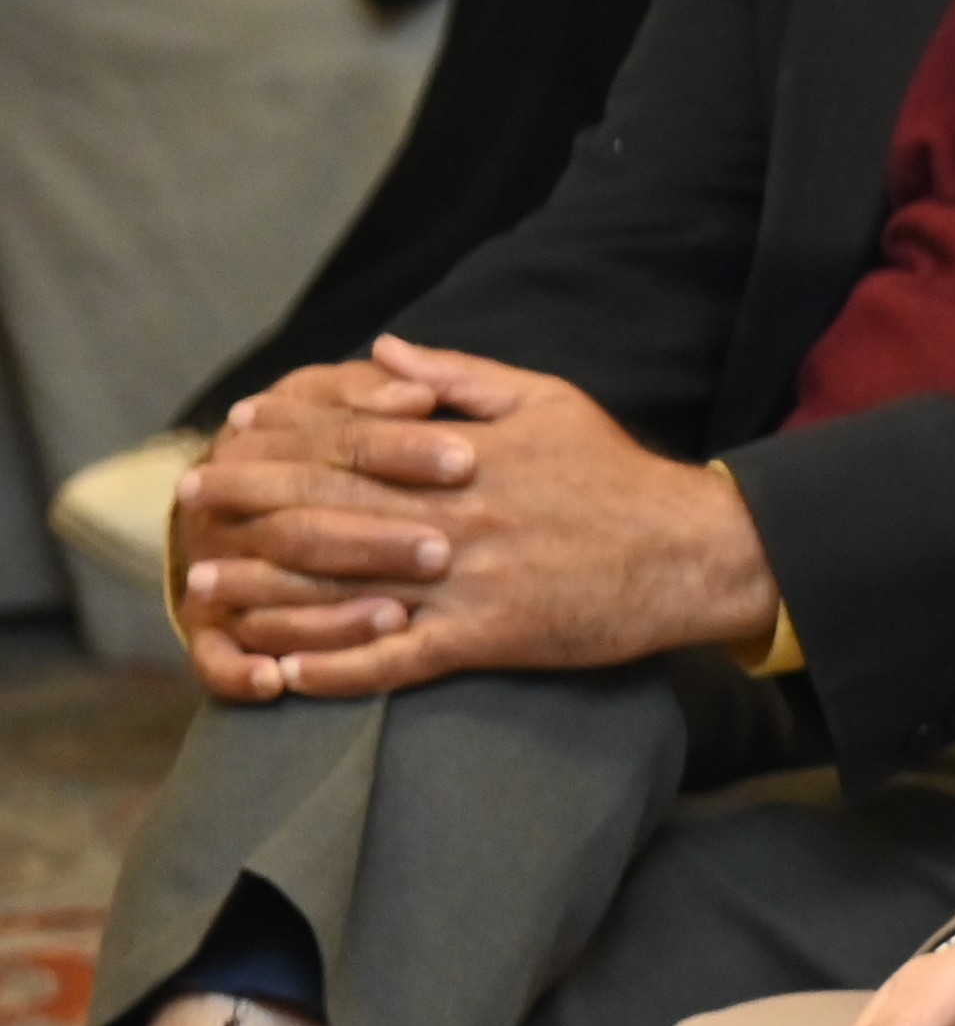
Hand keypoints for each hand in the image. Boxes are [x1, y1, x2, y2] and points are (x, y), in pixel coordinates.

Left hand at [170, 340, 780, 701]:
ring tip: (208, 593)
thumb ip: (459, 377)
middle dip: (248, 506)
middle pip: (325, 512)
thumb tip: (383, 351)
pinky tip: (287, 674)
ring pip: (343, 591)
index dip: (277, 440)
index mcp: (459, 456)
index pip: (344, 444)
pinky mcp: (489, 640)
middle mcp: (450, 519)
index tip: (229, 436)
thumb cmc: (619, 475)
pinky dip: (337, 671)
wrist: (694, 551)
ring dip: (267, 594)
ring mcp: (465, 584)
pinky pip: (395, 662)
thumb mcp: (548, 400)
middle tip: (190, 506)